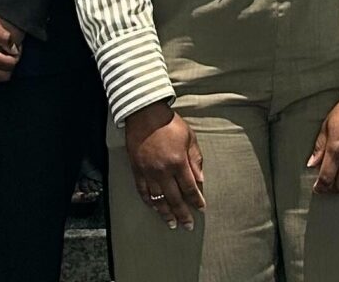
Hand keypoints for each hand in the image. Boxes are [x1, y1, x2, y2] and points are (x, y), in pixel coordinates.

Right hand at [123, 102, 205, 229]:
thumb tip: (200, 181)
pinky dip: (149, 201)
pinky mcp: (137, 170)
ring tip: (172, 223)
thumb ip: (195, 160)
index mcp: (178, 162)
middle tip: (188, 225)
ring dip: (166, 213)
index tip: (201, 209)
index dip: (196, 201)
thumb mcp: (190, 138)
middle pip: (175, 198)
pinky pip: (143, 191)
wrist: (144, 114)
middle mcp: (163, 170)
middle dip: (183, 213)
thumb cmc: (170, 124)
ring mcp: (148, 172)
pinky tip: (154, 208)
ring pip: (158, 199)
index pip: (189, 188)